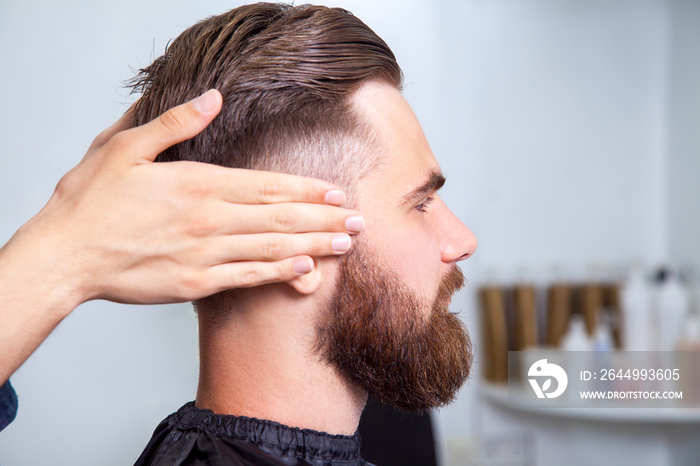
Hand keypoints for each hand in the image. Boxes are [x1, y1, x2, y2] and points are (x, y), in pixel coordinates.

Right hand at [0, 89, 362, 382]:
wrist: (66, 255)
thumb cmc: (91, 201)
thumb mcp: (125, 146)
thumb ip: (175, 123)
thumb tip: (212, 98)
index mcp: (199, 184)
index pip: (268, 185)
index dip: (308, 189)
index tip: (337, 193)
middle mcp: (211, 220)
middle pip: (281, 217)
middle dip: (324, 219)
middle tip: (359, 222)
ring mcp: (207, 255)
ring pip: (273, 248)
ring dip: (314, 245)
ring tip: (346, 244)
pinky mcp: (197, 284)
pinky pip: (249, 278)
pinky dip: (281, 273)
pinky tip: (307, 271)